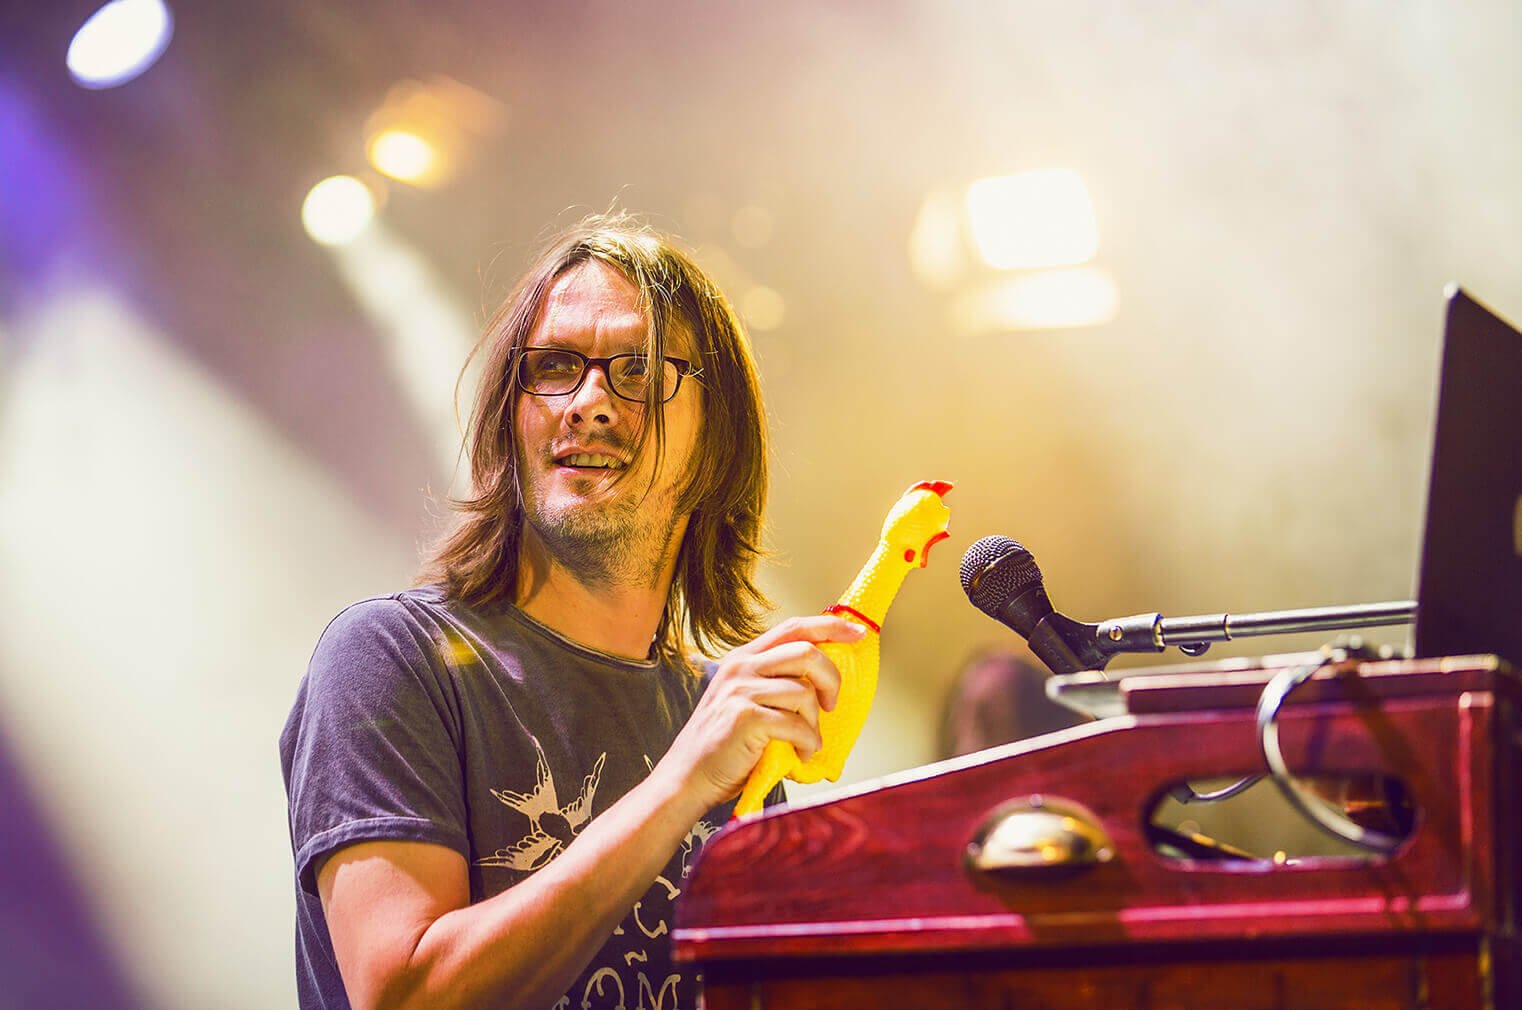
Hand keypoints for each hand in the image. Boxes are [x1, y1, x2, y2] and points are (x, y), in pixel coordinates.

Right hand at [659, 615, 861, 812]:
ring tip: (806, 741)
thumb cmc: (725, 744)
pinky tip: (800, 753)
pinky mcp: (745, 717)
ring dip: (815, 723)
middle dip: (832, 679)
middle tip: (831, 705)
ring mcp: (741, 690)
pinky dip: (808, 743)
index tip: (857, 633)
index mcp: (744, 658)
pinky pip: (797, 725)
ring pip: (804, 692)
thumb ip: (777, 683)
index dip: (830, 627)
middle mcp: (741, 667)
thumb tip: (824, 681)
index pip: (794, 628)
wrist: (688, 777)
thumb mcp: (747, 700)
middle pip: (806, 652)